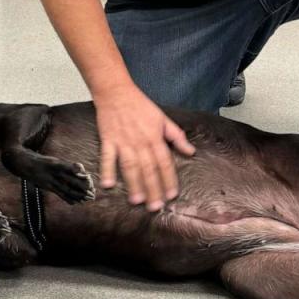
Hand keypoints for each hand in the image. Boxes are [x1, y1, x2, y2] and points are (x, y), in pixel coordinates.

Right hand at [95, 86, 194, 209]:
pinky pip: (107, 157)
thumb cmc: (140, 105)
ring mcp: (123, 142)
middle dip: (152, 189)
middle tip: (155, 207)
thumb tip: (191, 151)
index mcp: (155, 137)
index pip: (164, 162)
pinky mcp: (108, 140)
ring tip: (137, 200)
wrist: (116, 91)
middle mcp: (140, 142)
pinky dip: (107, 170)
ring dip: (133, 184)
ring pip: (130, 166)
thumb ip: (177, 136)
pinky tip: (107, 184)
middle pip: (148, 169)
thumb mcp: (163, 118)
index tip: (171, 196)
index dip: (168, 180)